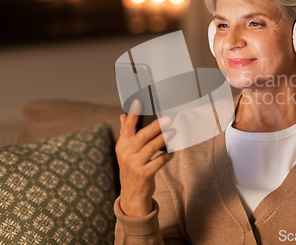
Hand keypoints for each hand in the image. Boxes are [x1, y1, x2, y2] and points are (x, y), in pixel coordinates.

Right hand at [115, 99, 173, 216]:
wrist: (132, 194)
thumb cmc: (131, 168)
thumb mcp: (125, 151)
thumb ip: (125, 133)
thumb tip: (123, 115)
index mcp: (122, 145)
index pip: (128, 127)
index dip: (133, 114)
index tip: (139, 101)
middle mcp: (127, 154)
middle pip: (142, 136)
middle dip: (155, 127)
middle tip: (167, 119)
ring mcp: (135, 164)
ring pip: (151, 148)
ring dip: (164, 139)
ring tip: (173, 131)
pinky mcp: (144, 174)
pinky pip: (159, 162)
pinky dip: (167, 155)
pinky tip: (173, 151)